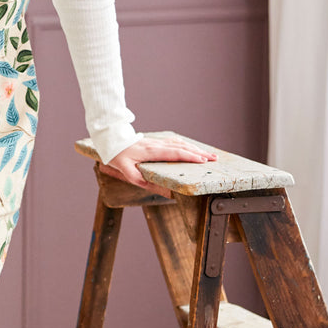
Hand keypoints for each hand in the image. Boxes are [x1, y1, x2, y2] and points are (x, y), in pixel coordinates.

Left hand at [102, 134, 216, 186]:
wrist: (112, 141)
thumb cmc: (118, 155)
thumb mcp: (124, 169)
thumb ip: (136, 178)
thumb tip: (150, 186)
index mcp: (151, 152)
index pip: (174, 153)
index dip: (189, 157)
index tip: (202, 161)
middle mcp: (157, 145)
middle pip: (183, 147)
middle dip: (199, 153)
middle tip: (214, 159)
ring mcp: (158, 142)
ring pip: (181, 144)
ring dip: (196, 149)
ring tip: (209, 155)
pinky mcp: (157, 142)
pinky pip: (176, 143)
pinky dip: (187, 146)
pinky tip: (194, 149)